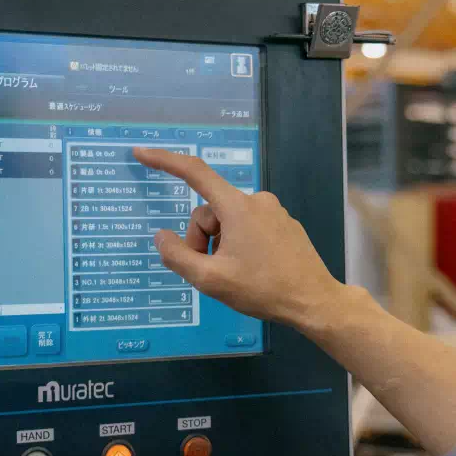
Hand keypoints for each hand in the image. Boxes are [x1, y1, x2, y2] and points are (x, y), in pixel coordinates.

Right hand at [133, 148, 343, 327]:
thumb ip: (178, 256)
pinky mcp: (284, 225)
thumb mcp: (211, 280)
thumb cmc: (263, 290)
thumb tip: (161, 237)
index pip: (194, 173)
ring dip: (220, 244)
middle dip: (201, 239)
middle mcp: (256, 201)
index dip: (164, 161)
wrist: (314, 301)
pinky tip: (252, 270)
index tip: (142, 154)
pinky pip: (248, 227)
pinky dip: (239, 245)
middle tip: (210, 271)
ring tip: (233, 274)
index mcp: (237, 207)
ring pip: (228, 221)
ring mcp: (273, 212)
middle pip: (209, 211)